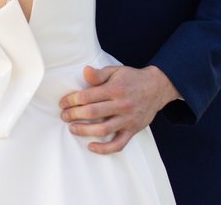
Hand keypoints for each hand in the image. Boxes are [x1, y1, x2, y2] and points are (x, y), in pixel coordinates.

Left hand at [58, 64, 180, 153]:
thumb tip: (84, 71)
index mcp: (115, 89)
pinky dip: (104, 149)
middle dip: (73, 115)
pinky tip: (91, 146)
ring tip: (72, 128)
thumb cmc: (132, 78)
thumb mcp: (115, 71)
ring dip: (84, 131)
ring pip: (103, 130)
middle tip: (64, 116)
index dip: (71, 100)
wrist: (157, 87)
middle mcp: (121, 105)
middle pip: (92, 113)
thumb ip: (99, 74)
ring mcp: (128, 119)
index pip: (87, 96)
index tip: (63, 103)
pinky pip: (118, 144)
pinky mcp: (132, 130)